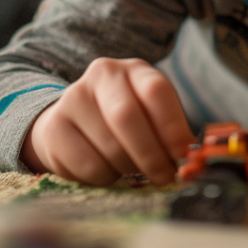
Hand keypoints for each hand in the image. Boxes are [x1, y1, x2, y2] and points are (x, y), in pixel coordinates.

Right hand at [21, 58, 194, 186]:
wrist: (73, 123)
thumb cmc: (125, 124)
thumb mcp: (152, 117)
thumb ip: (171, 135)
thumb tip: (193, 163)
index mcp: (135, 70)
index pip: (156, 91)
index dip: (173, 128)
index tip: (185, 157)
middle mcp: (102, 75)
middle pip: (127, 116)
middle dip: (151, 154)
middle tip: (164, 177)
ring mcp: (73, 98)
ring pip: (108, 145)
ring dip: (127, 168)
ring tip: (132, 171)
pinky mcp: (54, 128)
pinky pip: (87, 164)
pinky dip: (104, 178)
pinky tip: (108, 171)